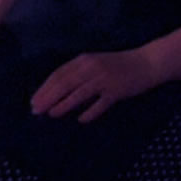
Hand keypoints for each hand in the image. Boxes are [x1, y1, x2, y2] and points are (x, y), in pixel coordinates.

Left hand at [30, 49, 163, 120]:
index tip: (33, 101)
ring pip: (79, 93)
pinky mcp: (117, 91)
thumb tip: (57, 89)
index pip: (58, 74)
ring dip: (64, 105)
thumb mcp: (95, 63)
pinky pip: (101, 104)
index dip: (44, 88)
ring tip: (52, 114)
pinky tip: (81, 120)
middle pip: (65, 84)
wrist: (147, 62)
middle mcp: (91, 68)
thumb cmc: (118, 64)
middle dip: (48, 98)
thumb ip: (78, 73)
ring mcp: (104, 79)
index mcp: (84, 60)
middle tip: (36, 110)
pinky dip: (90, 112)